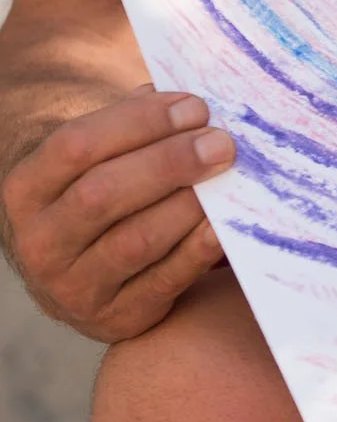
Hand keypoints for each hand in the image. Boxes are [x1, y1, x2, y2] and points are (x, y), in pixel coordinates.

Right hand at [1, 87, 233, 341]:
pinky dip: (198, 248)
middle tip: (220, 143)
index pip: (75, 145)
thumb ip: (135, 126)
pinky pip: (164, 280)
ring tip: (225, 173)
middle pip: (103, 194)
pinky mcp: (117, 319)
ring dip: (188, 204)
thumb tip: (191, 102)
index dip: (139, 121)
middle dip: (169, 162)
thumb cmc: (104, 190)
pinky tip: (223, 222)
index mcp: (27, 189)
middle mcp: (40, 242)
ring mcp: (75, 287)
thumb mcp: (99, 158)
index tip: (193, 106)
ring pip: (134, 240)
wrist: (83, 268)